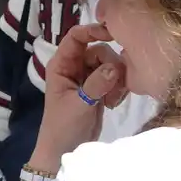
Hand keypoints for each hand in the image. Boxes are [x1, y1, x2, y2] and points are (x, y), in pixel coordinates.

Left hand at [36, 22, 126, 162]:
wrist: (66, 150)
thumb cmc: (64, 127)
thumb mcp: (79, 105)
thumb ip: (96, 84)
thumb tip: (114, 67)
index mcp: (61, 65)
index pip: (76, 37)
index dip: (93, 30)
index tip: (113, 35)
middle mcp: (74, 67)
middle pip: (99, 50)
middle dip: (111, 65)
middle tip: (113, 86)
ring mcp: (88, 77)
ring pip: (111, 64)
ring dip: (117, 79)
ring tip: (112, 99)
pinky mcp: (100, 88)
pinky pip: (116, 78)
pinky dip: (119, 88)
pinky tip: (114, 103)